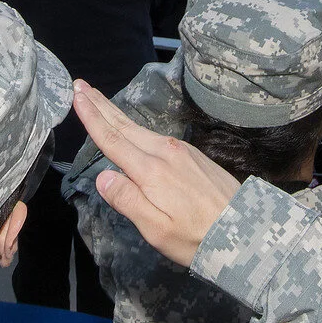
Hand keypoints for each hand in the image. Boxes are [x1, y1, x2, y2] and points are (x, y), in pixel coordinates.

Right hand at [72, 79, 239, 267]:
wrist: (245, 230)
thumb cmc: (197, 237)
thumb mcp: (157, 229)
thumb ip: (128, 200)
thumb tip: (102, 177)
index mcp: (151, 171)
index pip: (113, 140)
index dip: (92, 117)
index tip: (76, 96)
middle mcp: (165, 152)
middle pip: (125, 125)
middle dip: (100, 105)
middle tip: (81, 85)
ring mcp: (181, 151)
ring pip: (140, 129)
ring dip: (117, 114)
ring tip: (99, 101)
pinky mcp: (192, 155)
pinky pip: (156, 136)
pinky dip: (136, 127)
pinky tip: (132, 129)